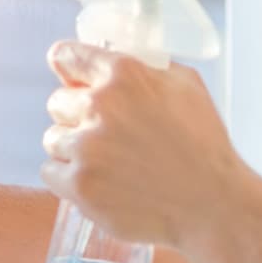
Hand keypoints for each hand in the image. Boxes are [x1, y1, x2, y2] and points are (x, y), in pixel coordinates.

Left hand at [40, 40, 254, 248]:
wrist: (212, 205)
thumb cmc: (203, 146)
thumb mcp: (186, 85)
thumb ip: (144, 66)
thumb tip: (109, 57)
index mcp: (125, 75)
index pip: (66, 56)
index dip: (67, 67)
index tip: (68, 74)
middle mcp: (100, 106)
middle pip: (57, 102)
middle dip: (76, 115)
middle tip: (106, 133)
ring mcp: (86, 147)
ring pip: (53, 138)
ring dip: (72, 148)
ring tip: (107, 161)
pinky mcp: (78, 184)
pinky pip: (50, 171)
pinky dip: (68, 178)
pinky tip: (98, 181)